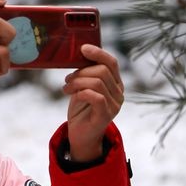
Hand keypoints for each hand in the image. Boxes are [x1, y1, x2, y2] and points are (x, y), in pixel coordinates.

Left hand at [63, 45, 124, 161]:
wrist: (80, 136)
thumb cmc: (81, 110)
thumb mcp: (83, 87)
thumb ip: (86, 74)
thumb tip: (78, 55)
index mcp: (115, 84)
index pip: (112, 62)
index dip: (98, 53)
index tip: (82, 49)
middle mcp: (119, 93)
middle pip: (102, 71)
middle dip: (81, 72)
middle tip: (68, 80)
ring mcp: (114, 105)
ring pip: (97, 82)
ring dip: (77, 82)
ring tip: (66, 88)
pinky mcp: (106, 115)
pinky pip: (96, 96)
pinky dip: (80, 93)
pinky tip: (72, 96)